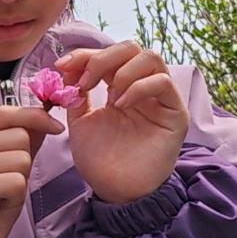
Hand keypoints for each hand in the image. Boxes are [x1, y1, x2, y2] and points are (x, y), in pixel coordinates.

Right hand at [0, 106, 64, 237]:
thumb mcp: (5, 170)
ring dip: (20, 180)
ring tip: (0, 196)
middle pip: (19, 135)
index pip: (3, 113)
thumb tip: (44, 118)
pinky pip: (17, 180)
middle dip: (24, 161)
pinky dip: (16, 196)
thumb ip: (20, 143)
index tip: (55, 127)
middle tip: (5, 185)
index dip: (33, 116)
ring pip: (21, 158)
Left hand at [55, 43, 188, 203]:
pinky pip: (163, 82)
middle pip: (131, 48)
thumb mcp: (79, 122)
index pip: (107, 56)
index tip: (61, 66)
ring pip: (151, 57)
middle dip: (102, 58)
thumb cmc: (100, 159)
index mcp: (118, 86)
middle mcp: (141, 87)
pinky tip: (121, 105)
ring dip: (121, 71)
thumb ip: (75, 96)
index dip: (84, 55)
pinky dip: (139, 87)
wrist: (116, 190)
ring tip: (107, 98)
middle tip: (84, 81)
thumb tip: (66, 69)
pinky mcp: (175, 113)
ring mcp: (159, 98)